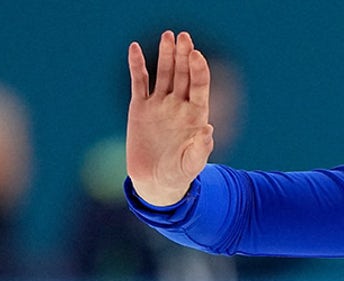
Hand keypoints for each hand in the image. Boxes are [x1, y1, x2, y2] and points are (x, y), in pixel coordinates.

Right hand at [126, 30, 214, 205]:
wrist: (155, 182)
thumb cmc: (179, 175)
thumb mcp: (191, 165)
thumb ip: (200, 149)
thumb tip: (208, 130)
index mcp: (195, 116)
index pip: (199, 86)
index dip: (199, 70)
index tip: (197, 55)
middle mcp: (179, 105)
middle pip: (183, 74)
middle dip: (184, 55)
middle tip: (184, 36)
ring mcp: (159, 104)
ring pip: (163, 73)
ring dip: (165, 54)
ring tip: (168, 35)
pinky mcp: (139, 107)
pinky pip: (139, 81)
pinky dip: (137, 65)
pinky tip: (135, 48)